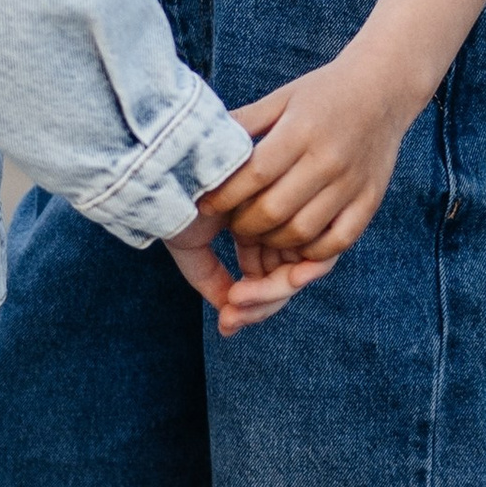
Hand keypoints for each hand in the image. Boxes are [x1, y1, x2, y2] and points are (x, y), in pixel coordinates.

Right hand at [163, 207, 335, 338]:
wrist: (170, 162)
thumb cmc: (176, 199)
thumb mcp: (190, 245)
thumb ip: (210, 277)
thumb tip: (230, 314)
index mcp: (253, 227)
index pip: (265, 277)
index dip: (251, 307)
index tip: (227, 324)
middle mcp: (276, 220)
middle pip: (283, 280)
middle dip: (259, 306)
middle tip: (230, 319)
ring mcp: (292, 212)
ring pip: (295, 273)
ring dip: (267, 296)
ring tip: (235, 301)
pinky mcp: (307, 203)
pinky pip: (315, 254)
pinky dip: (290, 278)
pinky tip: (256, 286)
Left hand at [196, 49, 423, 271]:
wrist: (384, 88)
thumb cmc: (323, 93)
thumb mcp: (280, 98)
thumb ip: (243, 123)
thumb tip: (199, 144)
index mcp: (302, 131)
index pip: (255, 176)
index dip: (224, 197)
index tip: (205, 205)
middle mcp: (329, 160)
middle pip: (275, 212)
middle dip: (244, 226)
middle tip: (232, 224)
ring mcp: (353, 184)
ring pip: (302, 233)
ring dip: (271, 243)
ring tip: (259, 233)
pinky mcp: (370, 201)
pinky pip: (337, 242)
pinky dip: (310, 253)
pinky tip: (293, 243)